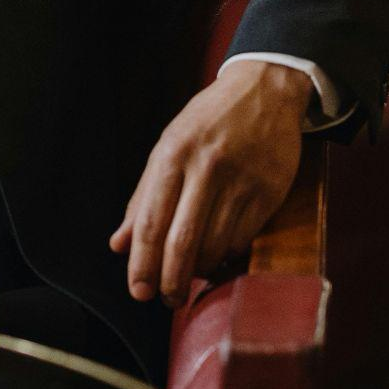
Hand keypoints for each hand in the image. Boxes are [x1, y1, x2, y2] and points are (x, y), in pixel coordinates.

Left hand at [109, 60, 308, 307]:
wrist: (266, 89)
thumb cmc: (209, 121)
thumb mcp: (169, 146)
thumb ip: (143, 197)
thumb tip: (118, 245)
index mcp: (173, 154)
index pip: (150, 221)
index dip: (142, 263)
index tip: (138, 291)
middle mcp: (207, 167)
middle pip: (182, 241)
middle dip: (170, 280)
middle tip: (166, 300)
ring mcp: (242, 180)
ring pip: (215, 246)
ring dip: (200, 271)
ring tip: (191, 276)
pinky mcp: (270, 191)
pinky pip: (243, 239)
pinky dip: (227, 256)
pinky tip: (219, 255)